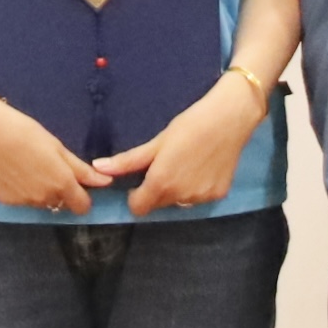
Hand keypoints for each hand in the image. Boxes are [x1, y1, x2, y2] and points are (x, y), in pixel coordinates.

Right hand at [0, 95, 107, 215]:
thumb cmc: (26, 132)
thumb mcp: (58, 147)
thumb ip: (82, 169)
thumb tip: (106, 182)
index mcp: (61, 185)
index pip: (82, 207)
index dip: (83, 196)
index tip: (76, 182)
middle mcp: (44, 199)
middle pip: (60, 202)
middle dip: (59, 190)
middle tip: (48, 167)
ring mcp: (24, 202)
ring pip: (40, 202)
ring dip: (40, 190)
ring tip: (28, 166)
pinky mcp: (6, 201)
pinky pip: (22, 200)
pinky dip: (22, 190)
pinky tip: (13, 171)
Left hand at [93, 71, 266, 215]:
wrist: (230, 118)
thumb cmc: (189, 125)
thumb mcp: (157, 142)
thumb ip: (128, 161)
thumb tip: (98, 168)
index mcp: (162, 184)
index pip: (138, 208)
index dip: (135, 196)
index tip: (140, 179)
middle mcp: (181, 197)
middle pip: (158, 204)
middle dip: (156, 190)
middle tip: (164, 164)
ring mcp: (202, 199)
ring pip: (179, 202)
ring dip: (176, 190)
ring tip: (184, 163)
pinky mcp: (219, 195)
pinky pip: (198, 198)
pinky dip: (196, 188)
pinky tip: (201, 167)